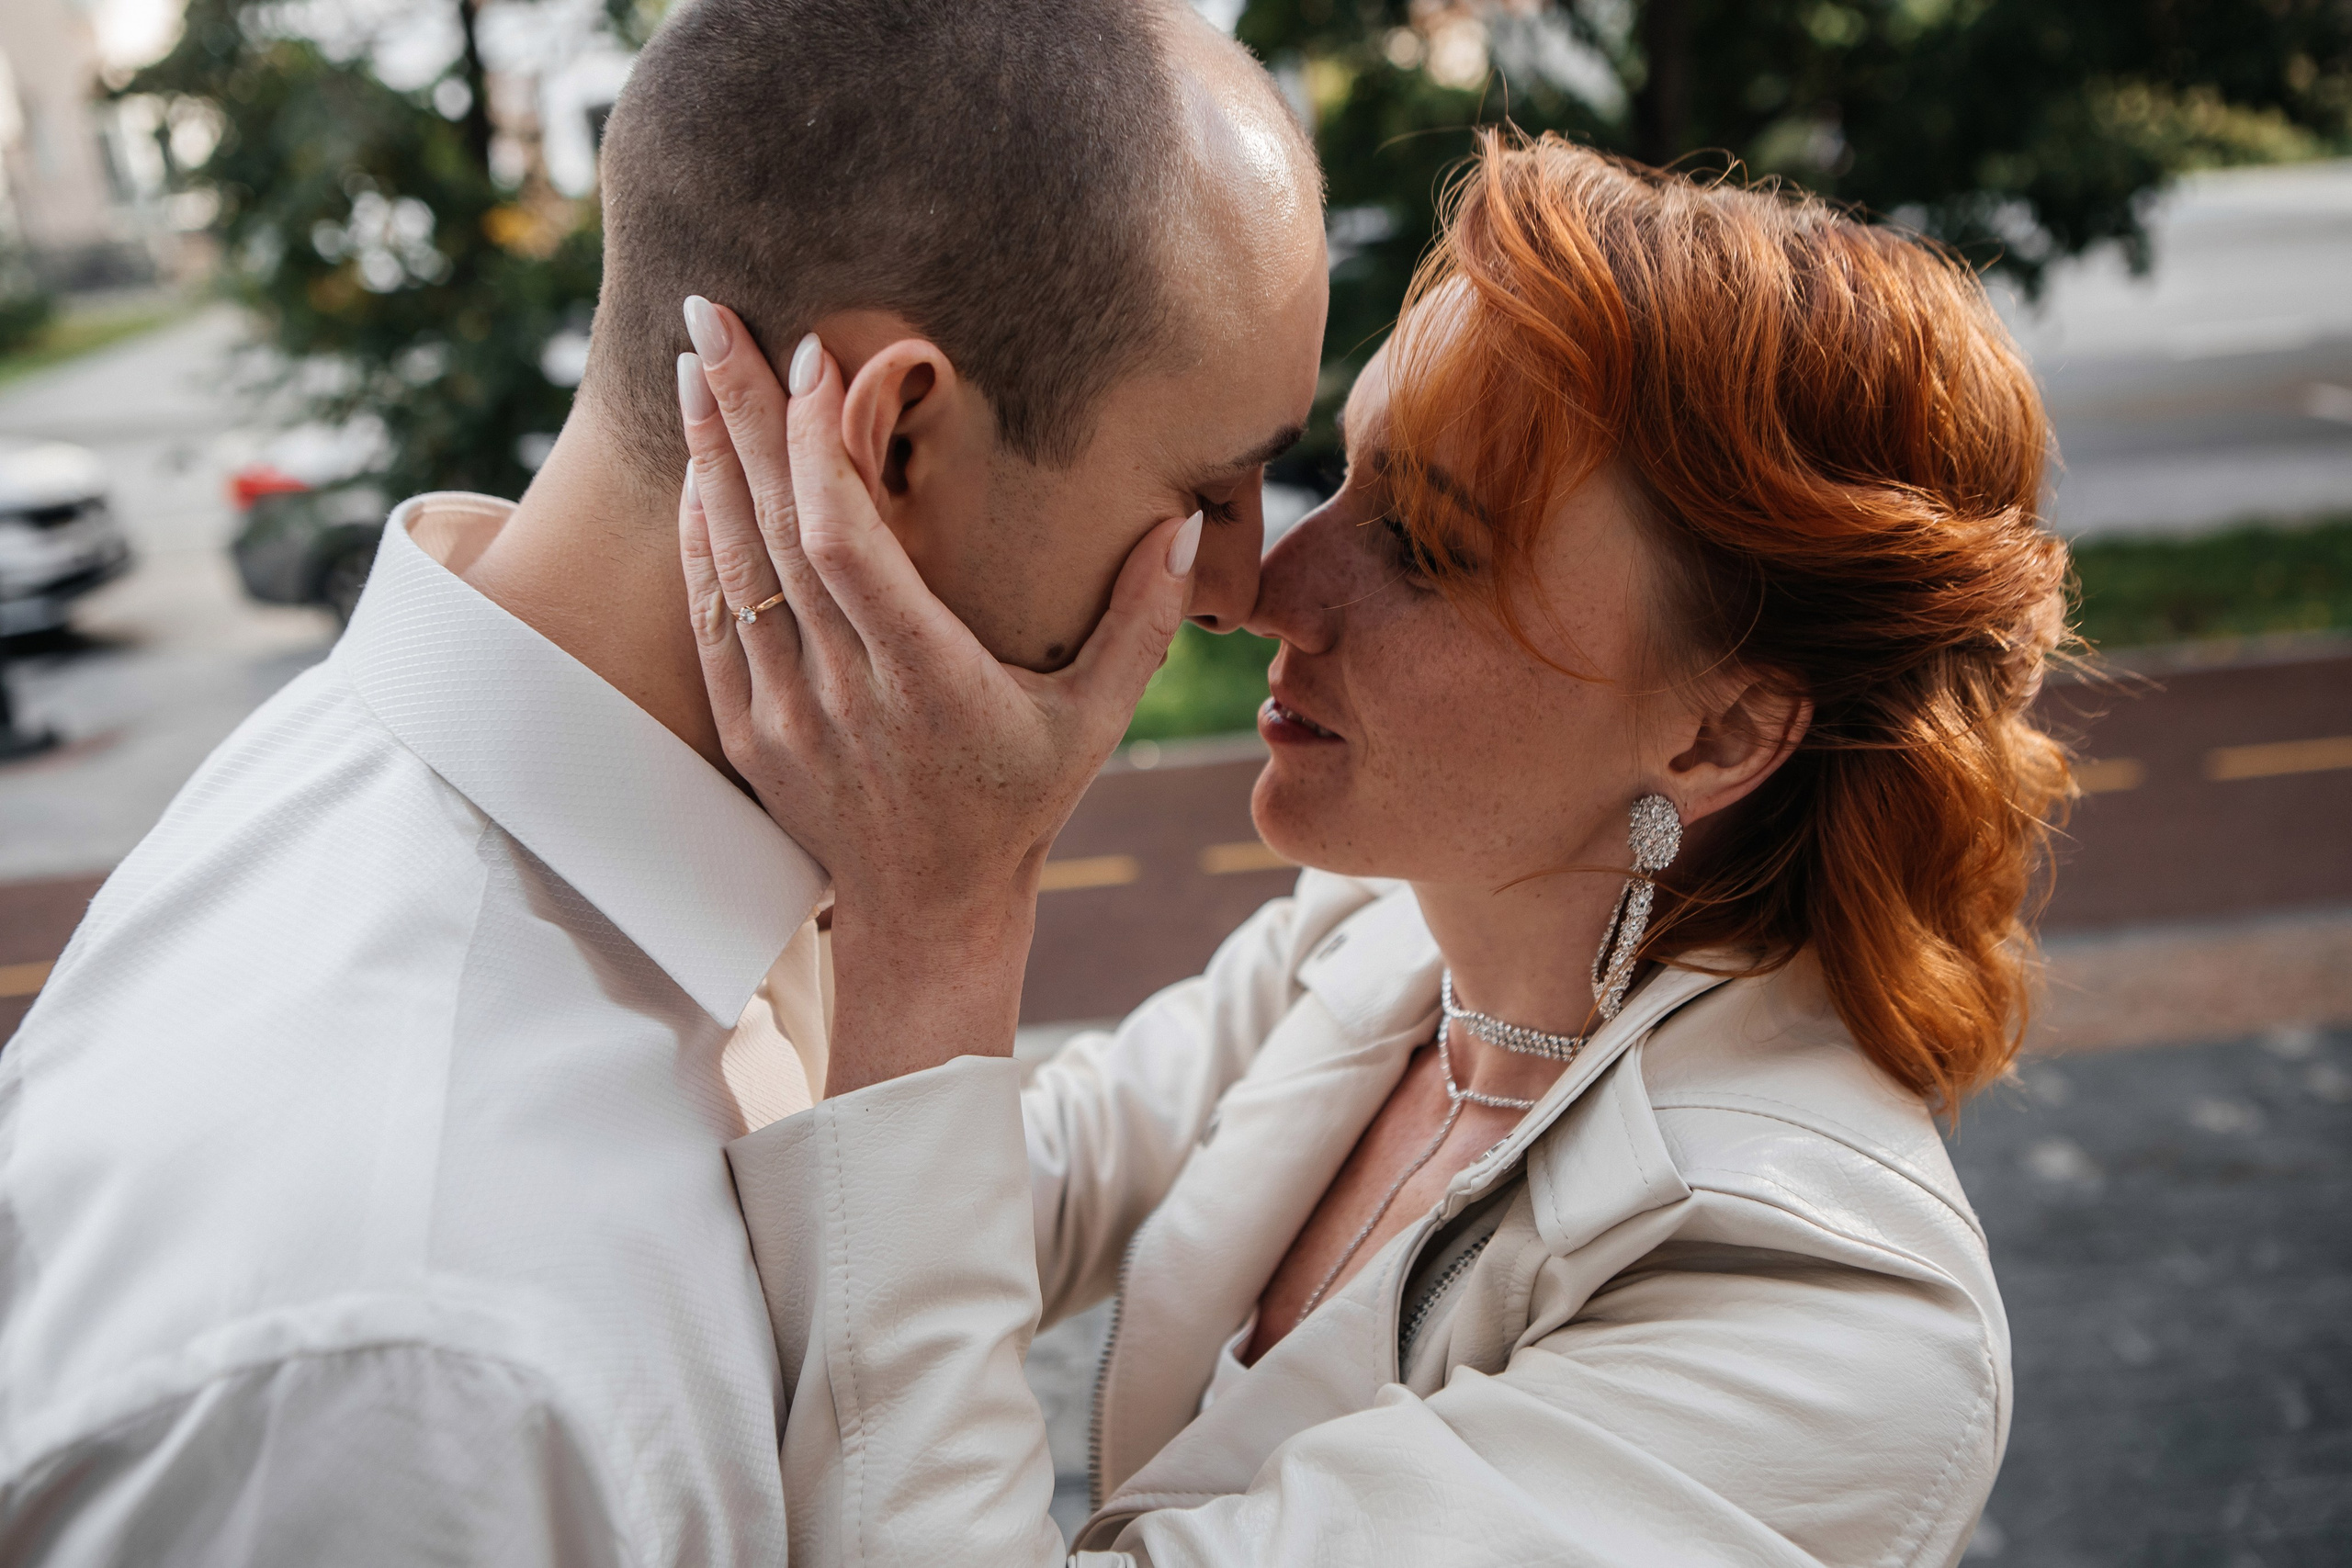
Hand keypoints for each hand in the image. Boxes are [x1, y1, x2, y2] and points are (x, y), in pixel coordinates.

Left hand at [674, 299, 1201, 1095]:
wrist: (929, 910)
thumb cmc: (1019, 804)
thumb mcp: (1094, 721)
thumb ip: (1139, 621)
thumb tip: (1181, 524)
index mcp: (922, 677)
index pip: (845, 541)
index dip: (817, 444)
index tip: (813, 358)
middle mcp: (839, 690)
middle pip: (771, 529)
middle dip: (739, 414)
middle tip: (711, 314)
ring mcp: (782, 712)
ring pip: (728, 566)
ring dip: (708, 462)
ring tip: (695, 367)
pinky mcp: (748, 731)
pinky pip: (707, 619)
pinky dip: (698, 543)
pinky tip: (697, 478)